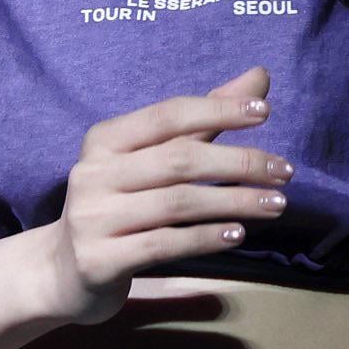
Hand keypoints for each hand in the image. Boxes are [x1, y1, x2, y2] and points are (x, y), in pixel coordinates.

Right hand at [40, 65, 289, 326]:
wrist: (63, 272)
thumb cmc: (119, 206)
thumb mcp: (153, 159)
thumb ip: (205, 121)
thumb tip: (260, 76)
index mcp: (104, 140)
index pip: (168, 115)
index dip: (217, 108)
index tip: (265, 110)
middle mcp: (93, 173)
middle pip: (178, 159)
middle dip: (238, 162)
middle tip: (285, 171)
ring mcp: (92, 218)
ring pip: (177, 203)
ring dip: (234, 202)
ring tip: (276, 204)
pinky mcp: (99, 260)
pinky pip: (164, 244)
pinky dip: (206, 237)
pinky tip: (238, 234)